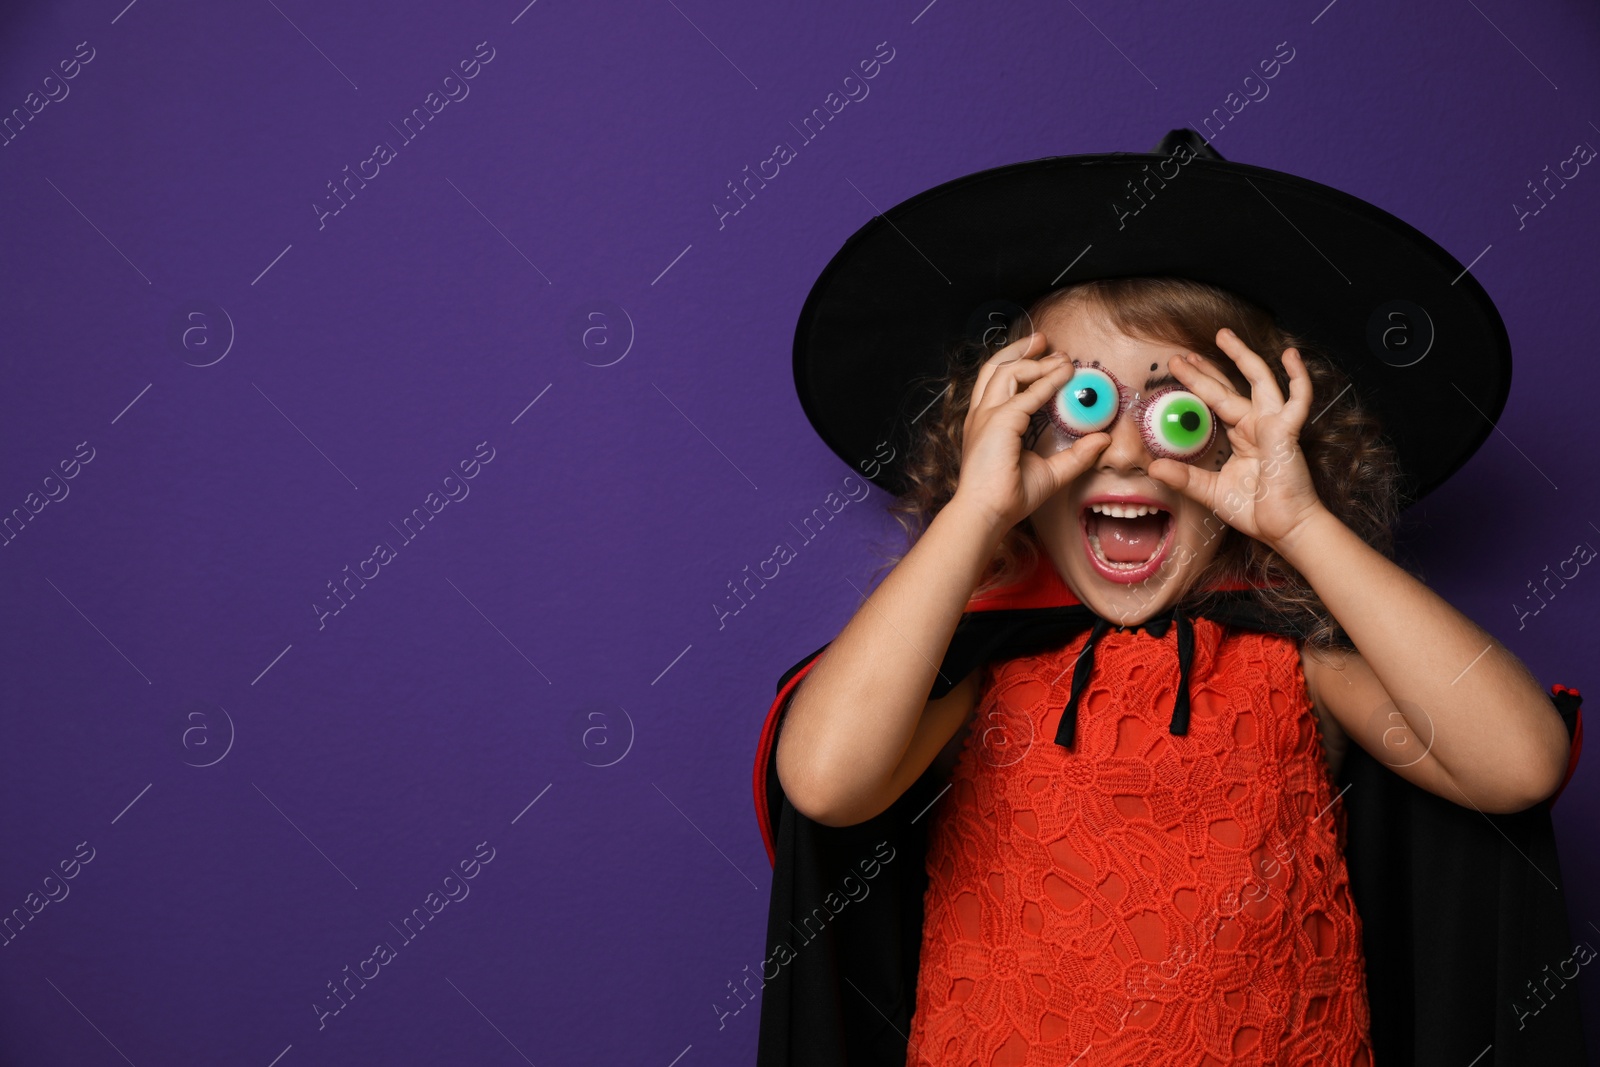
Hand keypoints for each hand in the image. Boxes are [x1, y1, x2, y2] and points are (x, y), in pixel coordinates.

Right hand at [948, 331, 1110, 531]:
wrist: (987, 512)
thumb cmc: (1008, 496)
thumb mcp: (1051, 472)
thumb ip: (1076, 456)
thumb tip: (1103, 440)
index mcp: (986, 423)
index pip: (998, 383)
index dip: (1020, 366)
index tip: (1045, 358)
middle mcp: (982, 415)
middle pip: (996, 368)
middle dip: (1020, 350)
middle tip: (1045, 342)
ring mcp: (987, 416)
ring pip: (1006, 371)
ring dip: (1034, 360)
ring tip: (1058, 357)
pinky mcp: (998, 422)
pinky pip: (1027, 395)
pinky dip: (1047, 382)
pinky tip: (1064, 376)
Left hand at [1146, 327, 1326, 549]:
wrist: (1284, 528)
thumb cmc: (1255, 510)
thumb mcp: (1210, 492)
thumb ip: (1184, 478)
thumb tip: (1153, 468)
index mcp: (1242, 436)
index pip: (1216, 402)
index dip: (1198, 383)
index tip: (1178, 367)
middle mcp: (1257, 426)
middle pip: (1229, 387)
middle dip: (1206, 368)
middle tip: (1183, 354)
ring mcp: (1274, 426)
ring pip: (1258, 381)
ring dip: (1242, 356)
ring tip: (1223, 335)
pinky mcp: (1288, 432)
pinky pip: (1297, 399)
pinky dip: (1298, 377)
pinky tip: (1290, 356)